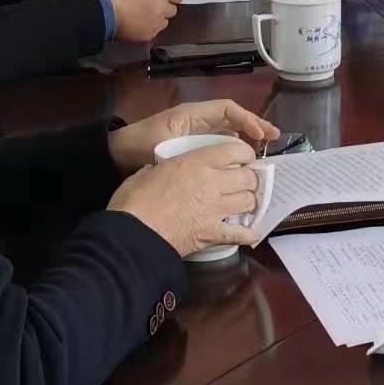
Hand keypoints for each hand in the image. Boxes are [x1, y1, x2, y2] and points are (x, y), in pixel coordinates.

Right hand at [103, 0, 180, 42]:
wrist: (104, 11)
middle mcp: (162, 7)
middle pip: (172, 10)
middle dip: (164, 8)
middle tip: (152, 7)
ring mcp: (157, 22)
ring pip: (164, 22)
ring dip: (157, 19)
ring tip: (143, 17)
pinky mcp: (149, 35)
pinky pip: (154, 31)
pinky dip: (148, 29)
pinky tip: (137, 25)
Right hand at [108, 138, 262, 257]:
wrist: (133, 234)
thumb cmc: (134, 200)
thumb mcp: (148, 172)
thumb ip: (163, 167)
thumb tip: (160, 170)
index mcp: (196, 163)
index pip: (236, 150)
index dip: (245, 154)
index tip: (243, 159)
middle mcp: (212, 183)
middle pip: (248, 177)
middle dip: (250, 179)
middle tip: (244, 184)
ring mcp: (215, 210)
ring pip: (249, 202)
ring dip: (249, 203)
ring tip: (245, 205)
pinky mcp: (213, 234)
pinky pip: (241, 233)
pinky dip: (248, 233)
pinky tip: (250, 232)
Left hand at [109, 98, 278, 169]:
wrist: (118, 154)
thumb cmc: (141, 144)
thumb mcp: (166, 143)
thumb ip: (193, 145)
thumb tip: (222, 152)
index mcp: (193, 114)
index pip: (227, 109)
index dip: (246, 118)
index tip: (260, 133)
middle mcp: (198, 120)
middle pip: (233, 118)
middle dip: (254, 126)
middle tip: (274, 138)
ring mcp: (197, 133)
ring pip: (229, 131)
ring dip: (247, 138)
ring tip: (265, 149)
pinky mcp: (194, 146)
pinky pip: (219, 144)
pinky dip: (234, 150)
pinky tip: (243, 163)